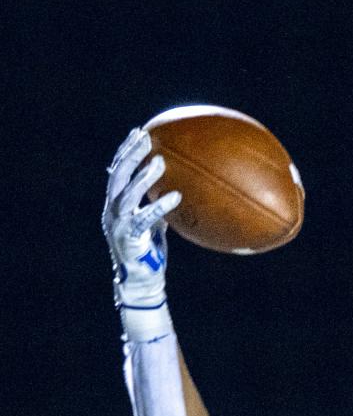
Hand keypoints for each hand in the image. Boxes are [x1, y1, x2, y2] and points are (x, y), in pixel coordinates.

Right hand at [102, 128, 180, 309]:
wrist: (141, 282)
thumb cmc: (148, 255)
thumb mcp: (152, 228)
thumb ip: (156, 211)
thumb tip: (174, 194)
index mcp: (115, 205)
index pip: (117, 171)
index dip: (126, 151)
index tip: (138, 133)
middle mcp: (112, 211)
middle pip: (118, 175)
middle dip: (130, 154)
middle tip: (145, 137)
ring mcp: (118, 224)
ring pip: (127, 193)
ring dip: (143, 176)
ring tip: (159, 161)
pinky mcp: (129, 238)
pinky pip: (146, 218)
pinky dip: (160, 206)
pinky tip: (176, 196)